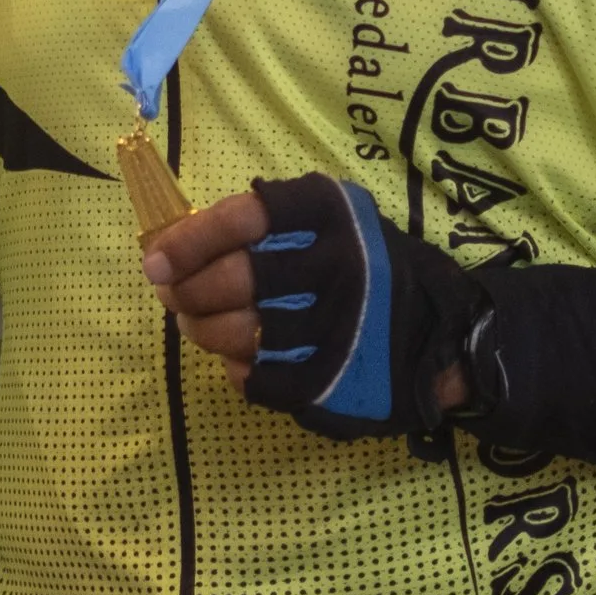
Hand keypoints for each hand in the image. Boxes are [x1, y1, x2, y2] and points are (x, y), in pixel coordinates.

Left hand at [145, 174, 482, 437]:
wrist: (441, 329)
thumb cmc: (363, 264)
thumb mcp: (326, 220)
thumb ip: (262, 225)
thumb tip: (174, 246)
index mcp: (329, 214)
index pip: (243, 218)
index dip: (189, 240)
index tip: (154, 260)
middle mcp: (339, 265)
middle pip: (237, 279)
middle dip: (190, 291)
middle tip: (172, 296)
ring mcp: (341, 326)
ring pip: (243, 332)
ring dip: (204, 331)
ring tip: (195, 325)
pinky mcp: (339, 379)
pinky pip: (263, 380)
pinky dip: (237, 371)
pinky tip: (236, 360)